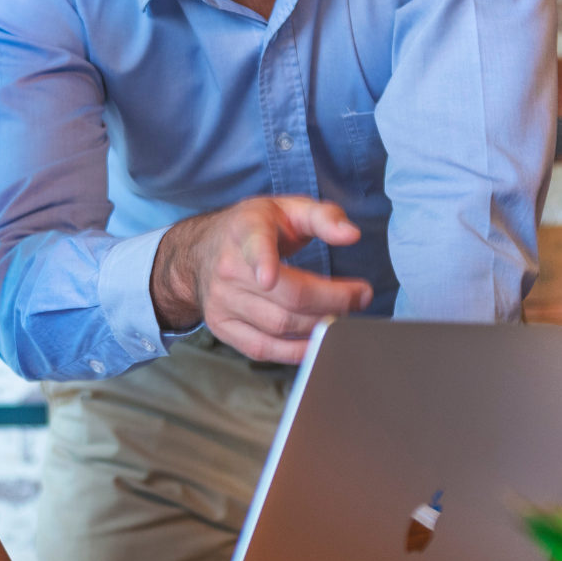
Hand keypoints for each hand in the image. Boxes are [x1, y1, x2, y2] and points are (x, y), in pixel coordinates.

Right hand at [151, 197, 374, 363]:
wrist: (200, 251)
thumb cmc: (255, 228)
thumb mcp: (287, 208)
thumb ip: (324, 216)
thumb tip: (352, 235)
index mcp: (245, 230)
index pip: (254, 246)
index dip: (262, 262)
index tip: (268, 278)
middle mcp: (228, 268)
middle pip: (288, 297)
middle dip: (333, 301)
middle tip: (360, 297)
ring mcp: (222, 302)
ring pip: (279, 326)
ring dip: (320, 327)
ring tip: (343, 317)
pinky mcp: (222, 327)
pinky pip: (263, 349)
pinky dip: (295, 352)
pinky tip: (318, 344)